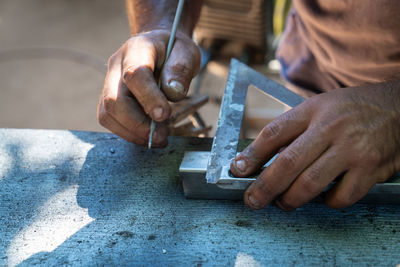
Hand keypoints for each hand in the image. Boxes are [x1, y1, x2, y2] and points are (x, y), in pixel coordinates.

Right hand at [97, 29, 199, 146]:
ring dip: (132, 133)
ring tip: (158, 138)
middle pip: (113, 100)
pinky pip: (111, 120)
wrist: (160, 47)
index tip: (165, 115)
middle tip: (162, 136)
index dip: (149, 98)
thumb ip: (181, 69)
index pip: (135, 75)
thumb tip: (173, 92)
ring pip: (107, 114)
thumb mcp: (186, 53)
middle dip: (137, 124)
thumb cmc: (174, 51)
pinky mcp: (109, 99)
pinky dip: (129, 133)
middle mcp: (116, 65)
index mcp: (137, 49)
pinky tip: (148, 135)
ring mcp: (109, 82)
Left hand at [230, 82, 399, 209]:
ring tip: (283, 203)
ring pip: (310, 184)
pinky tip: (322, 198)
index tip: (236, 170)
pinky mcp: (370, 169)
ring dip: (290, 200)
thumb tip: (260, 158)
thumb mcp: (318, 107)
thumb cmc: (350, 110)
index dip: (251, 155)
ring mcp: (351, 150)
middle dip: (264, 187)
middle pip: (287, 163)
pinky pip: (341, 197)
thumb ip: (292, 129)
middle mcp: (330, 128)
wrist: (397, 106)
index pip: (274, 133)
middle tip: (252, 200)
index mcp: (312, 111)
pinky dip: (326, 203)